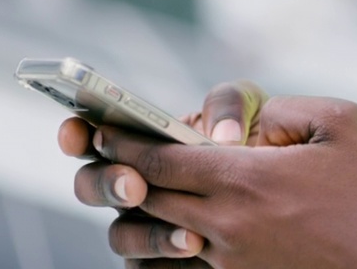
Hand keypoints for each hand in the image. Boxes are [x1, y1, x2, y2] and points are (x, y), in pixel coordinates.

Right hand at [56, 80, 267, 265]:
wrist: (281, 186)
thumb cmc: (253, 135)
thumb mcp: (248, 108)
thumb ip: (229, 105)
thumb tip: (222, 135)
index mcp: (138, 141)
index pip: (91, 136)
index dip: (75, 134)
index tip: (77, 130)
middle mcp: (131, 184)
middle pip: (91, 186)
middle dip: (106, 184)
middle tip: (134, 185)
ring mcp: (144, 224)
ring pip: (121, 236)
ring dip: (147, 234)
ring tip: (189, 234)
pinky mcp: (162, 259)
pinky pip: (147, 268)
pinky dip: (166, 260)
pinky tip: (197, 249)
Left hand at [60, 93, 356, 268]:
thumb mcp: (342, 123)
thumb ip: (282, 107)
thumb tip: (240, 118)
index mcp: (246, 180)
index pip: (158, 159)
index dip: (121, 142)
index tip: (99, 130)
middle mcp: (226, 226)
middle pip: (144, 200)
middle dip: (115, 174)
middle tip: (99, 155)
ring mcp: (230, 263)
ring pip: (153, 242)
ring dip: (134, 216)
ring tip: (132, 194)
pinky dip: (159, 253)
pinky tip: (166, 234)